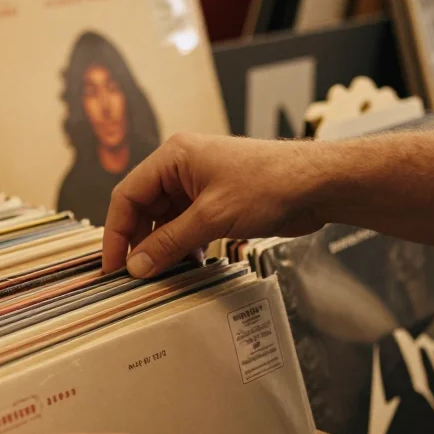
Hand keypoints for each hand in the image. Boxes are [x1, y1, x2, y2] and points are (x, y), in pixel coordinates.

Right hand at [103, 134, 334, 277]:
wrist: (319, 184)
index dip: (116, 233)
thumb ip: (169, 243)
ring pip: (165, 222)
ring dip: (163, 248)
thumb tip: (137, 266)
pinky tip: (191, 264)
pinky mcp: (217, 203)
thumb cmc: (271, 183)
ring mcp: (200, 186)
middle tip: (136, 276)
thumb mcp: (212, 217)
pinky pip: (187, 227)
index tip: (114, 266)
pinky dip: (184, 247)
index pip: (127, 195)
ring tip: (163, 274)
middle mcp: (182, 168)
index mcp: (173, 157)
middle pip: (144, 210)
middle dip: (140, 243)